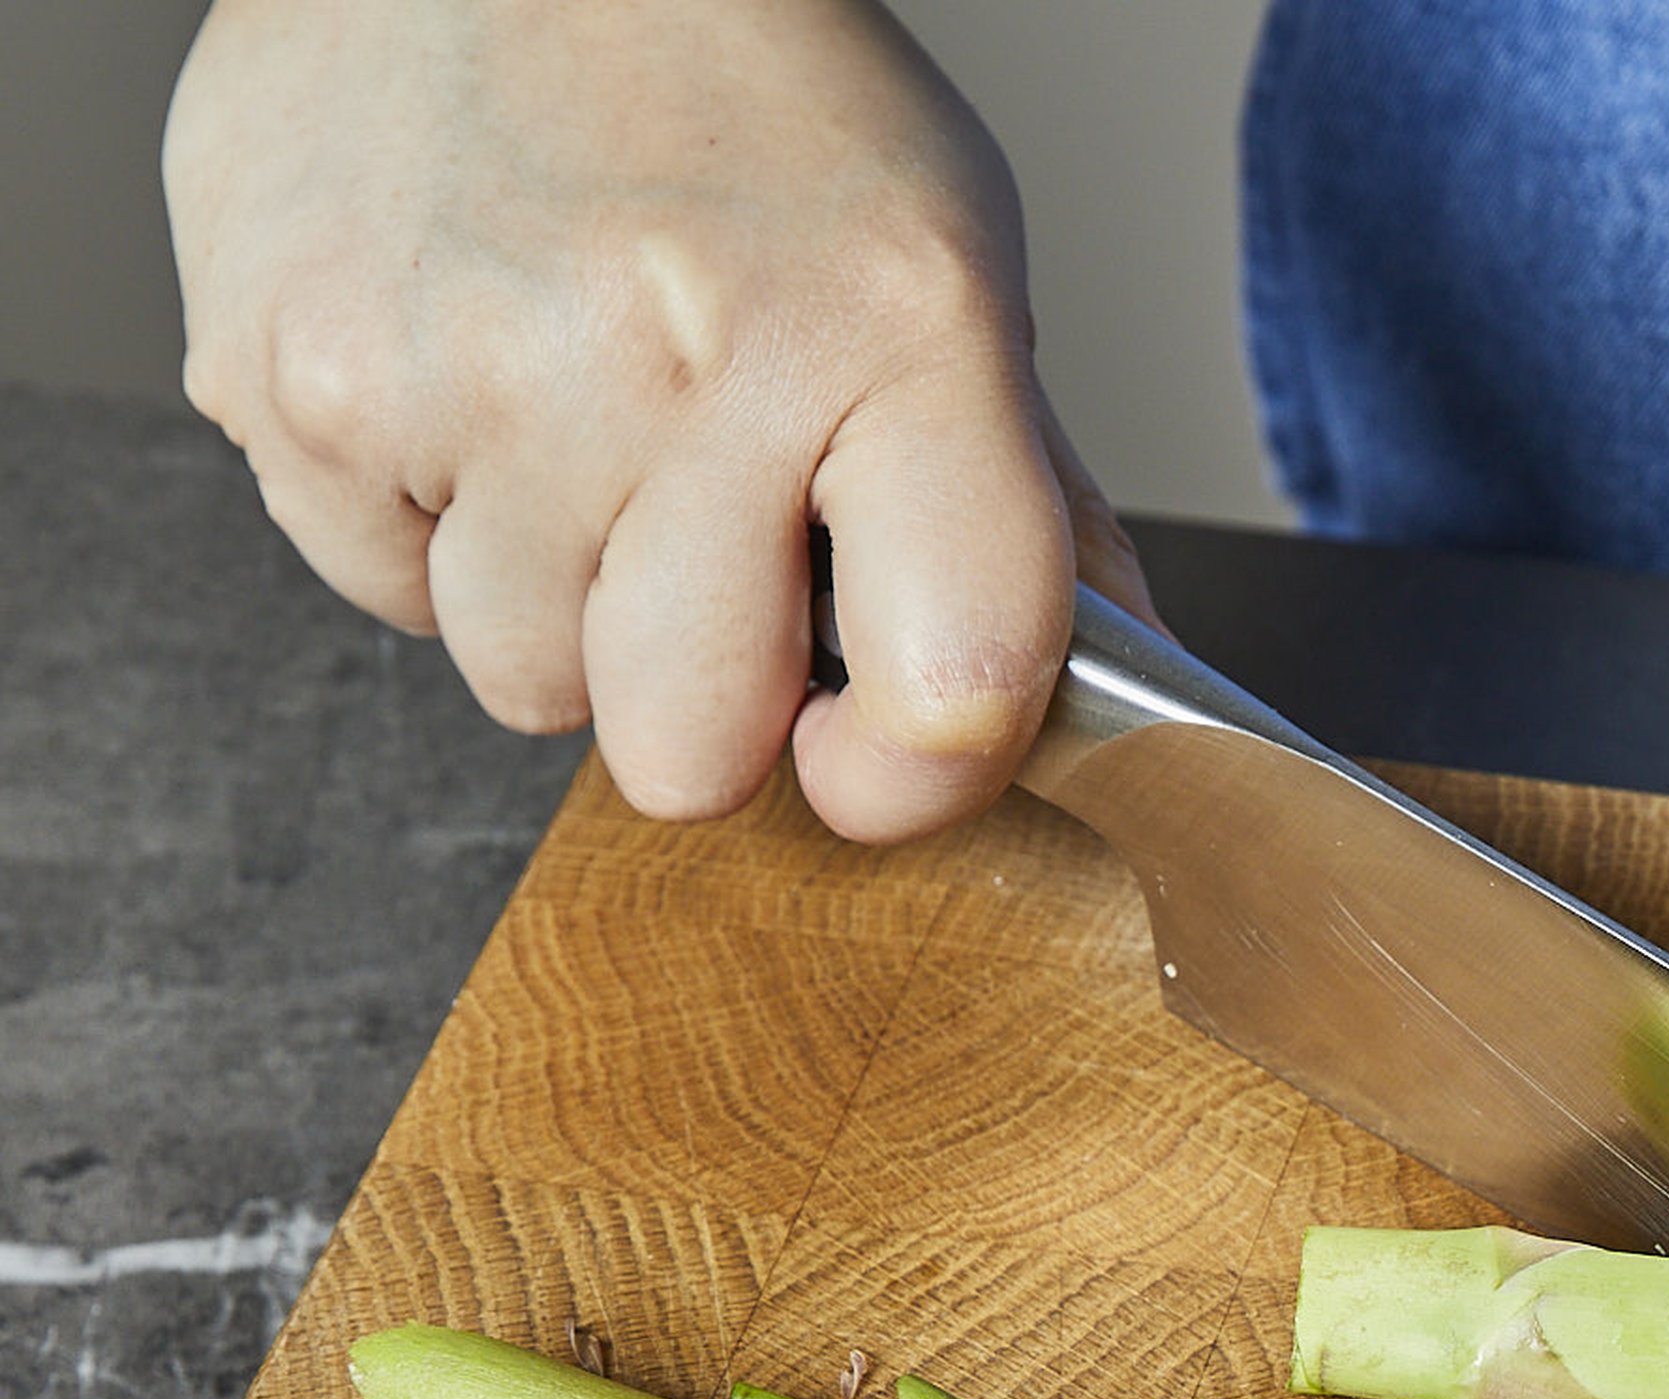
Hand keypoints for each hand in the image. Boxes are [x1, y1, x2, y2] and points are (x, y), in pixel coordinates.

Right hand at [165, 0, 1153, 842]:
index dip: (916, 773)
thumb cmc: (748, 96)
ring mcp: (468, 369)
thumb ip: (1027, 499)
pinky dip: (431, 525)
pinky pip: (385, 590)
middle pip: (686, 750)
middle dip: (703, 702)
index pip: (954, 678)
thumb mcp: (945, 260)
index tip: (874, 754)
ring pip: (525, 684)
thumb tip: (1117, 689)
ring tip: (583, 433)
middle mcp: (678, 357)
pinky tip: (472, 386)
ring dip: (563, 607)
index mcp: (892, 331)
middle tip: (707, 562)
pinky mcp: (293, 373)